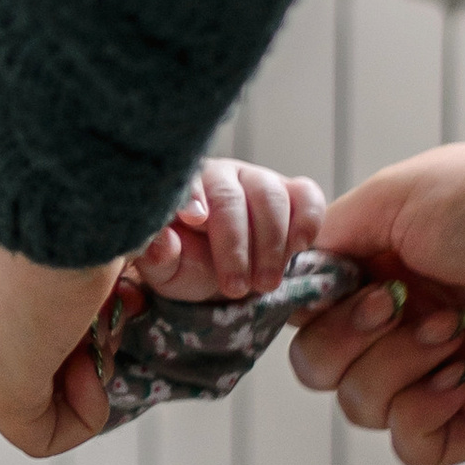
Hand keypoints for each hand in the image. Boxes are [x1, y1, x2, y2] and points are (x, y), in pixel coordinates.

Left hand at [0, 204, 121, 455]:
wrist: (54, 188)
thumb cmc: (71, 189)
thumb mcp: (70, 219)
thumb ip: (68, 256)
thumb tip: (105, 285)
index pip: (14, 316)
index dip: (74, 314)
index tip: (109, 287)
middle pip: (26, 355)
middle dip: (83, 345)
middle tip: (114, 311)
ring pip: (33, 396)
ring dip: (88, 375)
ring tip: (107, 330)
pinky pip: (39, 436)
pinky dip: (83, 418)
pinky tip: (97, 376)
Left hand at [131, 156, 326, 302]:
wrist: (226, 277)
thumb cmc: (189, 266)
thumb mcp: (166, 270)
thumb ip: (156, 255)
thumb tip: (160, 241)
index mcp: (184, 187)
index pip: (186, 183)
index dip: (192, 199)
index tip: (196, 221)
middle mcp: (222, 176)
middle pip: (231, 197)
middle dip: (235, 245)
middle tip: (236, 288)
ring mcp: (259, 180)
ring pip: (270, 196)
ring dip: (270, 244)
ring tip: (264, 284)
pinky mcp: (293, 194)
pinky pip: (307, 196)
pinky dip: (307, 219)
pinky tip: (299, 247)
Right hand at [288, 119, 464, 464]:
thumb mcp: (392, 195)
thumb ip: (328, 238)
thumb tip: (297, 280)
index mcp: (380, 274)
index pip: (306, 319)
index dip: (313, 312)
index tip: (347, 285)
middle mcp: (401, 326)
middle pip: (318, 370)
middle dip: (349, 339)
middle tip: (403, 303)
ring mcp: (436, 374)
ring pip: (359, 407)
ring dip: (396, 365)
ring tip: (452, 327)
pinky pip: (411, 445)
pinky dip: (423, 410)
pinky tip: (462, 372)